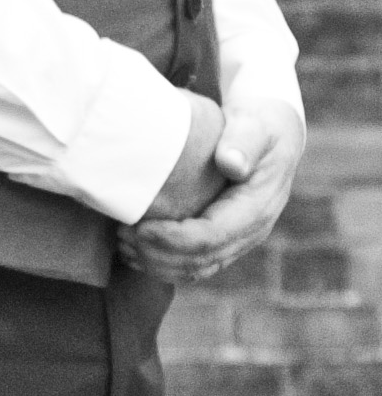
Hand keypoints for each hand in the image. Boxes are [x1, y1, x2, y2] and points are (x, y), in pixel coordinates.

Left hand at [119, 97, 304, 283]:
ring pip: (196, 269)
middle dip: (157, 254)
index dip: (173, 239)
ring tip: (123, 244)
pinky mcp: (226, 241)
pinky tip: (136, 251)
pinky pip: (195, 265)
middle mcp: (251, 232)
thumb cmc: (259, 126)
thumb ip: (244, 142)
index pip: (211, 238)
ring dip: (156, 264)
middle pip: (200, 260)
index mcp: (257, 209)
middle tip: (122, 235)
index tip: (140, 228)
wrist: (273, 136)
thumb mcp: (255, 127)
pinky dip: (163, 264)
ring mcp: (239, 241)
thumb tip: (230, 163)